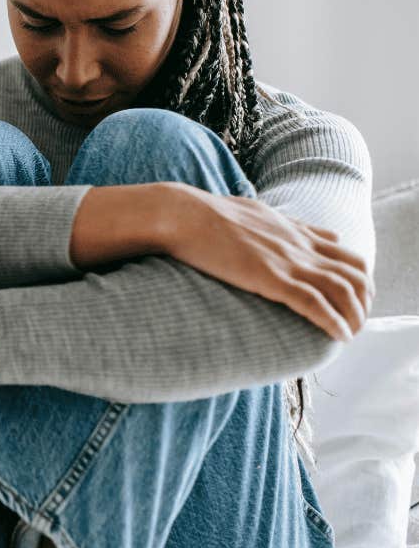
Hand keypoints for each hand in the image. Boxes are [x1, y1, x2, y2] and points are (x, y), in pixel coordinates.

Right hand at [161, 183, 374, 341]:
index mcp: (293, 230)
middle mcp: (298, 244)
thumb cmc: (206, 214)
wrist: (183, 214)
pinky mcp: (271, 277)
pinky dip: (334, 322)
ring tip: (351, 333)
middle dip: (364, 299)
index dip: (356, 279)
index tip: (350, 299)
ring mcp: (287, 261)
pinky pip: (315, 303)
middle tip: (356, 319)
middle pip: (356, 272)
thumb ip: (277, 223)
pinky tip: (340, 336)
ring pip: (344, 289)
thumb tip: (294, 227)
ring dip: (355, 315)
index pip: (345, 252)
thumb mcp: (251, 211)